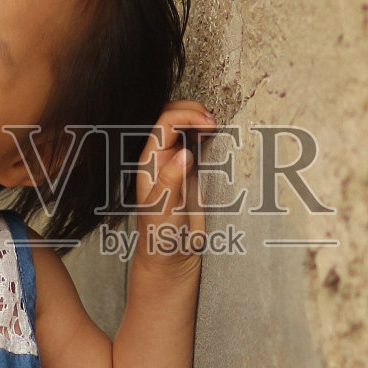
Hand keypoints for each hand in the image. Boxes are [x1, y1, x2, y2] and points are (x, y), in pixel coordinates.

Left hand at [133, 99, 216, 273]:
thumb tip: (184, 154)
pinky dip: (207, 134)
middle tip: (213, 121)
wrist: (171, 256)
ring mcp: (176, 162)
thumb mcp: (163, 210)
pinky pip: (197, 143)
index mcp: (151, 161)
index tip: (209, 124)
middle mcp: (162, 157)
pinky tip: (216, 137)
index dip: (188, 116)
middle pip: (172, 116)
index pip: (166, 123)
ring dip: (199, 119)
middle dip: (193, 111)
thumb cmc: (160, 237)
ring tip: (216, 126)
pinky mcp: (191, 171)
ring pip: (184, 126)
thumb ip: (171, 181)